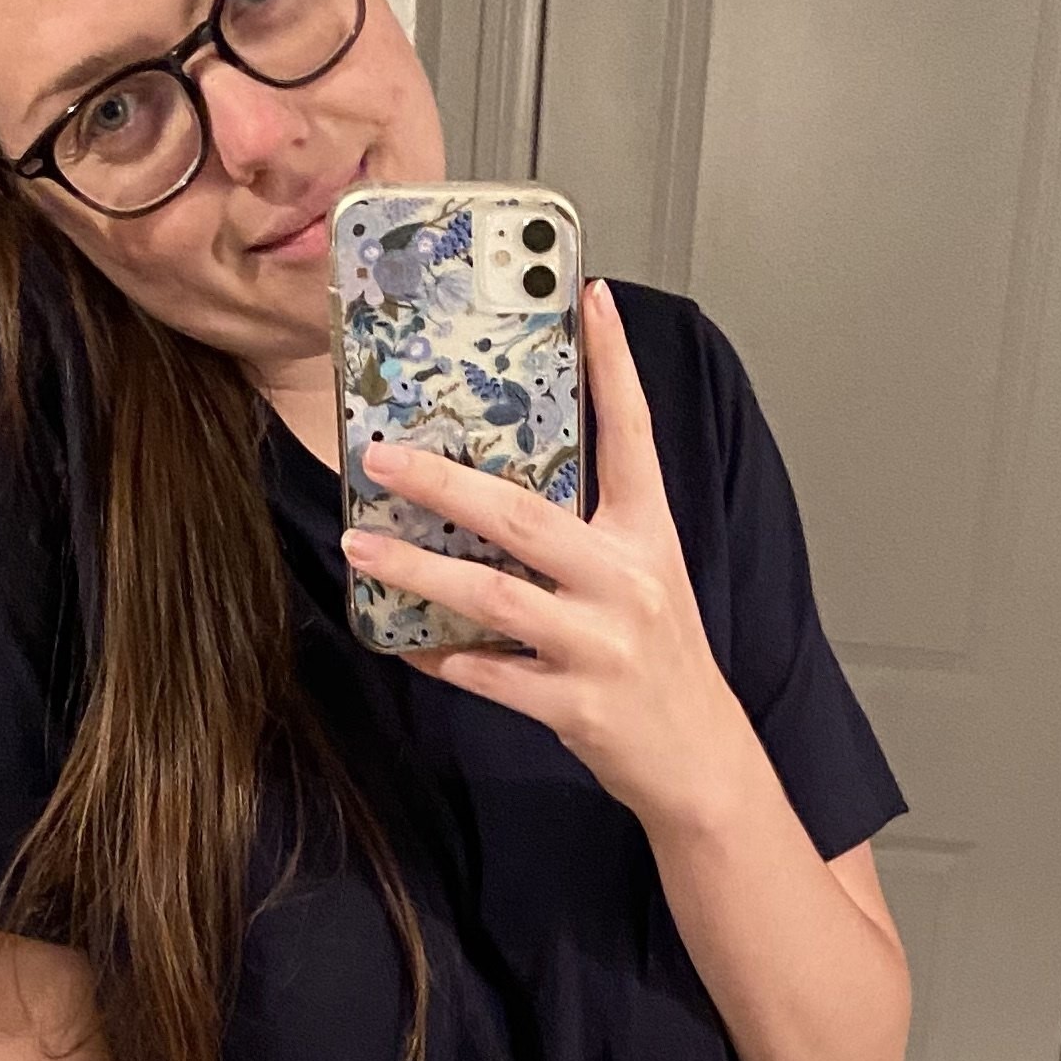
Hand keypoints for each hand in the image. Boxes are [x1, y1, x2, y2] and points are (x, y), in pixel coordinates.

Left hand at [343, 281, 754, 831]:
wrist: (701, 761)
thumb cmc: (662, 659)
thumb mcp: (646, 578)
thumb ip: (590, 531)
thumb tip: (501, 481)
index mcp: (650, 536)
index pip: (633, 435)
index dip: (614, 365)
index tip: (591, 298)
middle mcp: (627, 582)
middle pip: (526, 518)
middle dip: (446, 483)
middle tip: (382, 454)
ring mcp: (600, 645)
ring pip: (493, 596)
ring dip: (417, 569)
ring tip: (359, 543)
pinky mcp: (574, 705)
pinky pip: (487, 673)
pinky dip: (441, 654)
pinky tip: (403, 639)